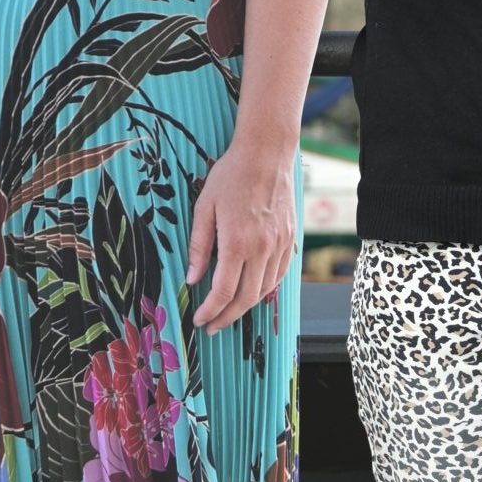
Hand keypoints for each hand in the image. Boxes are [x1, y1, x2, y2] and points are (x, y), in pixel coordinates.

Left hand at [186, 141, 297, 332]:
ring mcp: (279, 245)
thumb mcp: (204, 207)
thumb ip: (199, 246)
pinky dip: (265, 290)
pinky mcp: (289, 239)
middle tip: (212, 327)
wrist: (266, 155)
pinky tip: (252, 293)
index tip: (200, 320)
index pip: (223, 291)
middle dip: (226, 317)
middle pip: (246, 298)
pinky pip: (279, 275)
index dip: (210, 311)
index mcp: (237, 242)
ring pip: (264, 290)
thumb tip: (192, 279)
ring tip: (228, 313)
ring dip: (246, 307)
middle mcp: (262, 248)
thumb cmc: (231, 176)